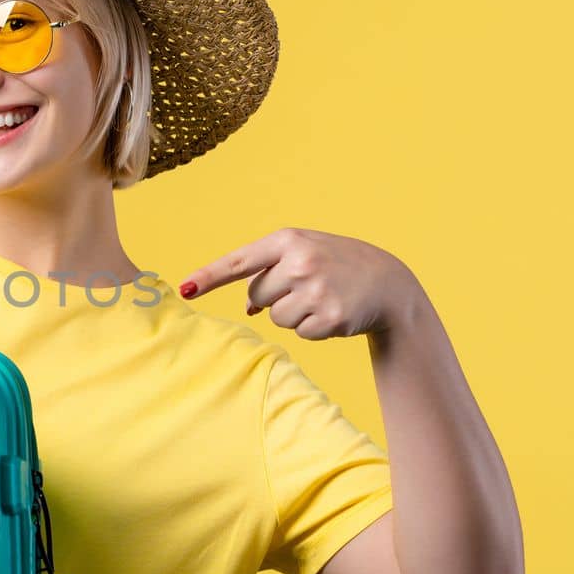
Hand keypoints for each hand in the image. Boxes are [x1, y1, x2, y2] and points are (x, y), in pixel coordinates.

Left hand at [177, 227, 419, 339]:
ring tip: (322, 298)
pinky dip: (312, 328)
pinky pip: (299, 333)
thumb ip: (270, 270)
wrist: (389, 284)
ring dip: (294, 315)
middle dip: (274, 297)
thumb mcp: (304, 253)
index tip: (184, 290)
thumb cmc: (337, 265)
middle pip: (256, 296)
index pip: (239, 261)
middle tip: (307, 287)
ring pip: (275, 318)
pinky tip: (333, 312)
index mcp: (288, 240)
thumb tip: (247, 306)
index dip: (209, 277)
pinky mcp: (328, 317)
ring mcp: (315, 290)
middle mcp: (300, 261)